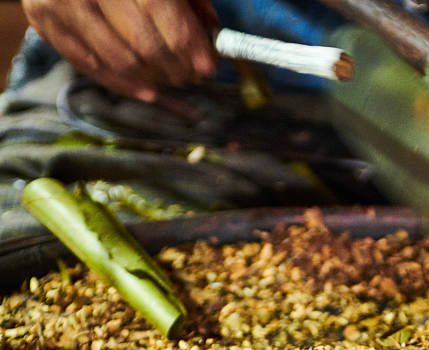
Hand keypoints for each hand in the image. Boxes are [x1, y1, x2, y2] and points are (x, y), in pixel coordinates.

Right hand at [21, 0, 219, 101]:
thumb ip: (188, 0)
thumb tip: (212, 34)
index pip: (163, 14)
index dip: (190, 47)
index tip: (208, 66)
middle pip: (144, 46)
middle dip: (176, 69)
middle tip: (191, 76)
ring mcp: (63, 3)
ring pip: (121, 62)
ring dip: (154, 80)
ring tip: (171, 79)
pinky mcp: (44, 20)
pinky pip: (91, 67)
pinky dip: (125, 85)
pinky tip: (149, 90)